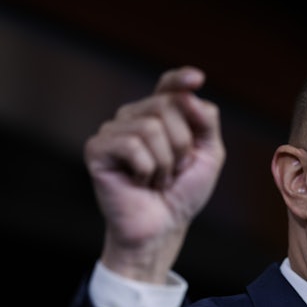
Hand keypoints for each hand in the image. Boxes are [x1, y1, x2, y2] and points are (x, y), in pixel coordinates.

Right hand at [84, 66, 225, 281]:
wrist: (163, 227)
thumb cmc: (182, 192)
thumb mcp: (208, 155)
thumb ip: (206, 121)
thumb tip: (190, 93)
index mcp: (159, 116)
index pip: (168, 86)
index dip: (180, 79)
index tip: (197, 80)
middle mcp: (133, 117)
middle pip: (167, 106)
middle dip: (182, 145)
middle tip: (175, 171)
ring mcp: (113, 132)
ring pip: (151, 127)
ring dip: (165, 163)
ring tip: (157, 179)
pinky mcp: (97, 149)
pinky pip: (132, 145)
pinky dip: (145, 169)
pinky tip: (139, 182)